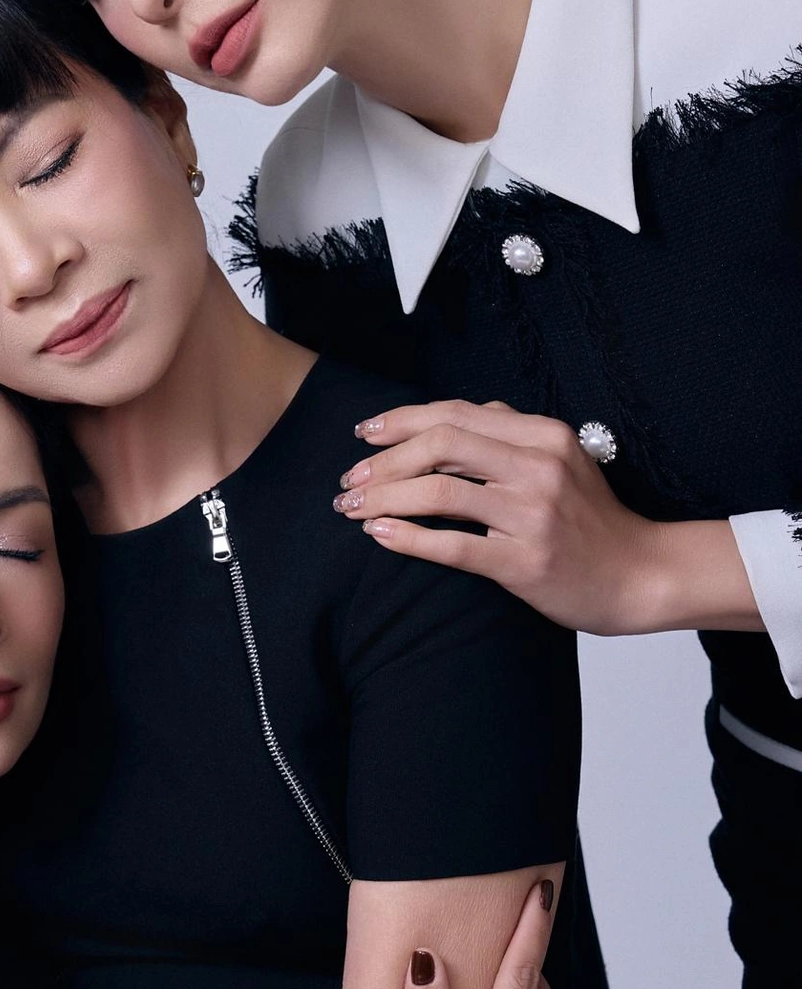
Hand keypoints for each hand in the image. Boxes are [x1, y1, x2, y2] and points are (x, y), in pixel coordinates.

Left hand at [334, 398, 661, 634]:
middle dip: (383, 459)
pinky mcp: (526, 561)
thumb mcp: (561, 460)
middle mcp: (538, 466)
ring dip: (383, 497)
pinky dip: (408, 538)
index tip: (365, 434)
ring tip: (352, 508)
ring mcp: (532, 513)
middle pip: (440, 443)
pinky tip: (379, 536)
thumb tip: (454, 415)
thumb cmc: (592, 521)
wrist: (639, 575)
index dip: (401, 420)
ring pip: (438, 492)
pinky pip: (453, 545)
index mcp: (543, 435)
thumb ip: (510, 433)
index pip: (456, 413)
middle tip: (350, 479)